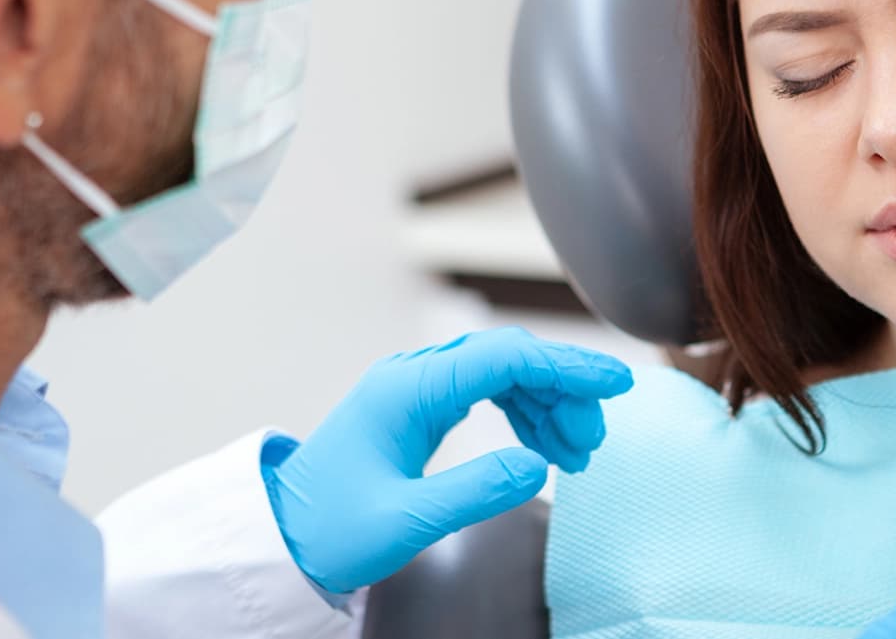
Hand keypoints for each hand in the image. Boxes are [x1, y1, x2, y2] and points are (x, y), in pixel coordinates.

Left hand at [259, 327, 633, 593]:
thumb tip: (538, 466)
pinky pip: (485, 393)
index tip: (614, 383)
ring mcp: (416, 390)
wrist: (281, 536)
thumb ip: (474, 492)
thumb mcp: (406, 521)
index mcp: (407, 391)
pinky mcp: (419, 409)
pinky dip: (522, 414)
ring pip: (501, 375)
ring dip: (546, 404)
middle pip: (508, 359)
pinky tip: (544, 445)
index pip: (504, 359)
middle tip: (592, 442)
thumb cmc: (330, 530)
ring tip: (576, 452)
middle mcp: (413, 378)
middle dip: (562, 390)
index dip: (565, 366)